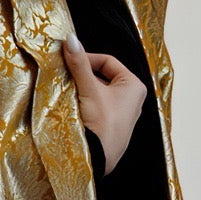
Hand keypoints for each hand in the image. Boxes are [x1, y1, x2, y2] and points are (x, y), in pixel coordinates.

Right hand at [60, 32, 146, 175]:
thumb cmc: (101, 123)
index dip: (87, 58)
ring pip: (99, 92)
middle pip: (103, 77)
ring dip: (83, 90)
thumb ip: (79, 63)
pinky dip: (86, 103)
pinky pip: (99, 107)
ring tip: (69, 92)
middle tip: (67, 77)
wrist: (98, 160)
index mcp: (134, 85)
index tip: (70, 61)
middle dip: (84, 76)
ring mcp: (124, 114)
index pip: (108, 61)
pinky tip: (75, 108)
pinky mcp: (113, 127)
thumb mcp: (88, 89)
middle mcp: (133, 99)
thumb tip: (70, 39)